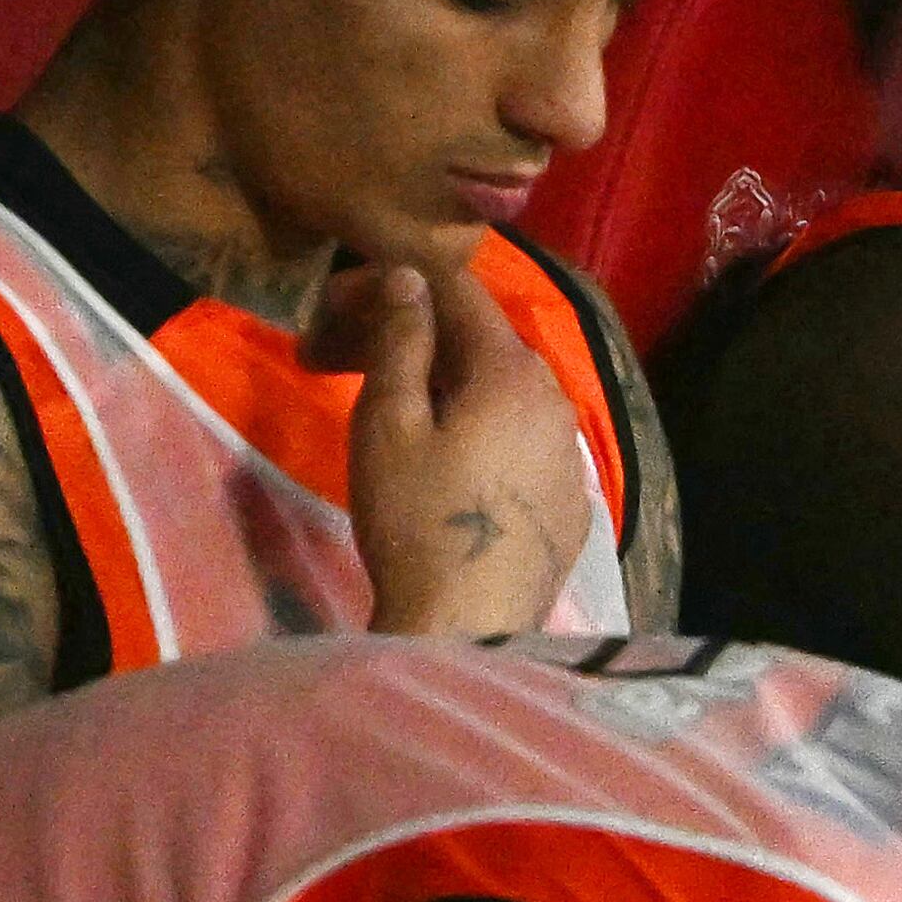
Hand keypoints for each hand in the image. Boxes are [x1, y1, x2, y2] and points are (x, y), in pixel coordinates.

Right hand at [315, 258, 591, 636]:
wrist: (469, 623)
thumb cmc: (415, 518)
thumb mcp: (389, 423)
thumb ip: (402, 342)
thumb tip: (410, 277)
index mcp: (512, 370)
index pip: (458, 292)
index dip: (391, 284)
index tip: (333, 307)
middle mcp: (556, 399)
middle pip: (480, 341)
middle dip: (409, 335)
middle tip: (335, 359)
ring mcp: (569, 452)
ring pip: (502, 390)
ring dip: (442, 381)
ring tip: (382, 405)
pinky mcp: (569, 498)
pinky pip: (519, 438)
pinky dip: (477, 426)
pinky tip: (439, 454)